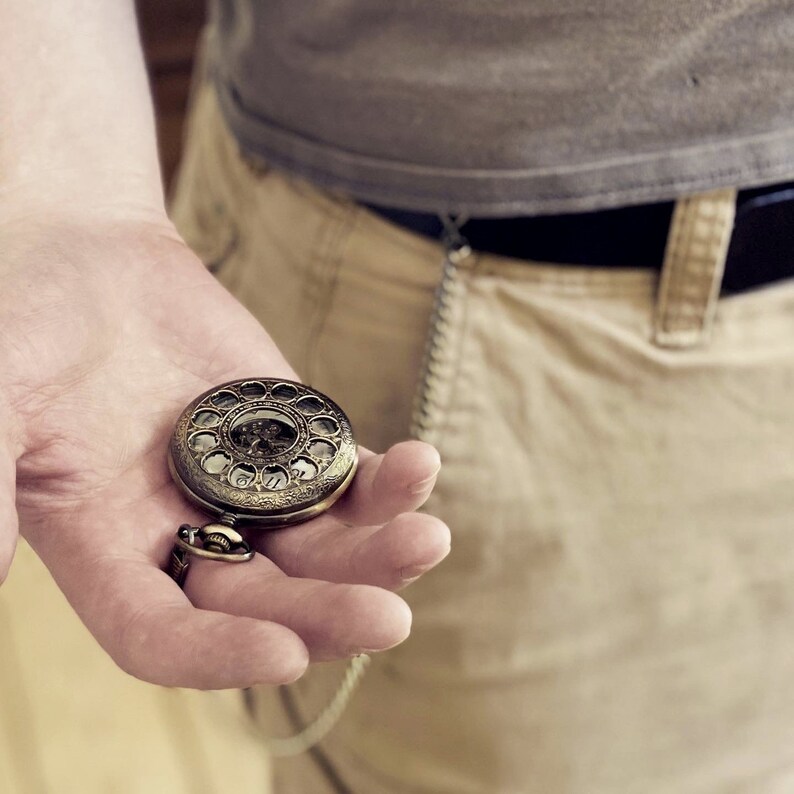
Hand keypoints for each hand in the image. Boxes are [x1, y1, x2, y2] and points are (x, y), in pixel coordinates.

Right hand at [1, 209, 449, 688]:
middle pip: (263, 601)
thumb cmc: (29, 323)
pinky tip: (419, 467)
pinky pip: (345, 478)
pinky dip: (386, 481)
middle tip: (390, 619)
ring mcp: (246, 491)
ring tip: (429, 537)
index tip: (285, 654)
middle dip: (325, 613)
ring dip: (376, 553)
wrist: (95, 262)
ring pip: (320, 550)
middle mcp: (183, 534)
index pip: (163, 633)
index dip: (218, 655)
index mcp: (108, 549)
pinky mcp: (290, 443)